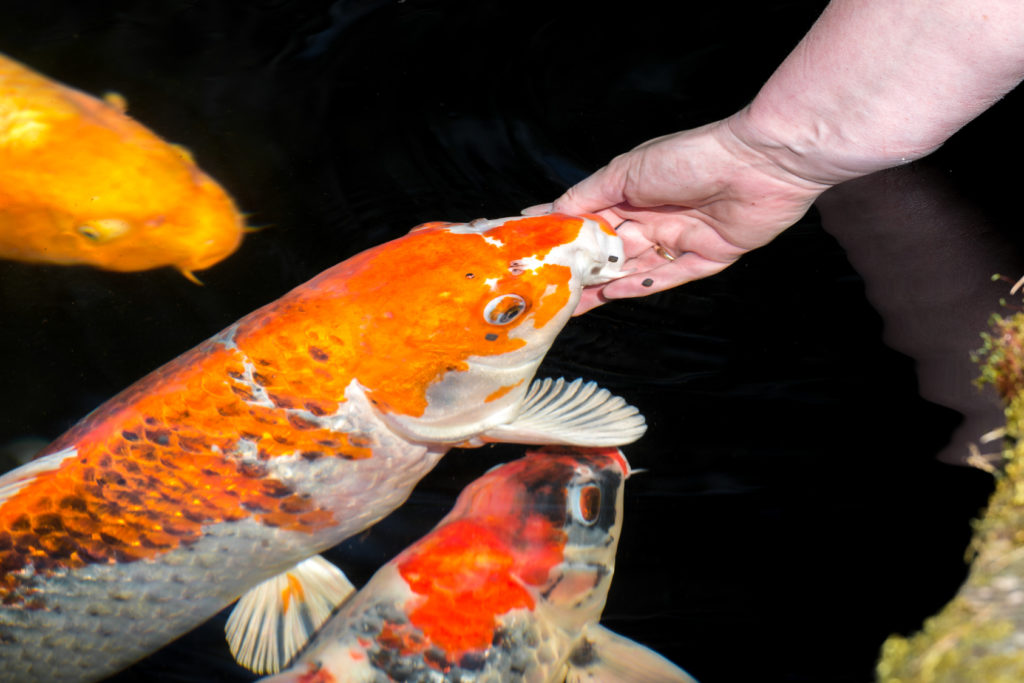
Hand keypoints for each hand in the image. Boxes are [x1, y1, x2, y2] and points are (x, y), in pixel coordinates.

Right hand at [526, 117, 830, 312]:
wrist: (760, 162)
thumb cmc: (690, 157)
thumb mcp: (627, 171)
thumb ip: (588, 194)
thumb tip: (549, 210)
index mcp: (632, 193)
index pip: (589, 220)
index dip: (562, 236)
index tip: (529, 251)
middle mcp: (654, 217)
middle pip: (610, 252)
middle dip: (581, 271)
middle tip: (547, 291)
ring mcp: (680, 239)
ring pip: (635, 270)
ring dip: (605, 286)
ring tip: (572, 304)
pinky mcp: (708, 257)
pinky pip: (669, 277)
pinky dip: (642, 286)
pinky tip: (613, 295)